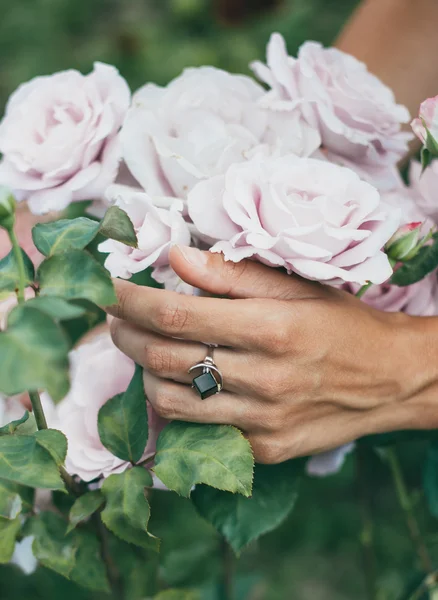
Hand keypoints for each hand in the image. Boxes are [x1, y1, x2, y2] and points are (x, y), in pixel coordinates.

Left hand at [107, 246, 437, 462]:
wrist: (387, 379)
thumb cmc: (339, 323)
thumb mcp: (295, 287)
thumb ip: (232, 273)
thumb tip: (175, 256)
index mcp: (272, 328)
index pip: (176, 314)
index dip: (131, 300)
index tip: (109, 289)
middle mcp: (264, 379)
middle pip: (163, 358)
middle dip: (125, 334)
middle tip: (116, 316)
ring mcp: (262, 421)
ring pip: (171, 400)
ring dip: (142, 371)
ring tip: (142, 347)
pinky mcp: (263, 448)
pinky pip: (197, 429)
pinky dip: (175, 403)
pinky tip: (178, 381)